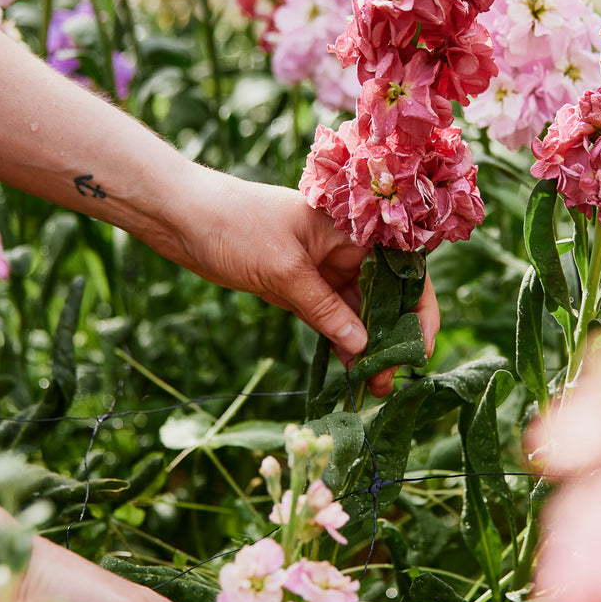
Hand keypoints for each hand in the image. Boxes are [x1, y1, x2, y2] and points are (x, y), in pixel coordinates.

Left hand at [165, 169, 439, 396]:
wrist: (181, 215)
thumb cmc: (235, 225)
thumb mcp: (284, 270)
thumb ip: (324, 309)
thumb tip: (363, 347)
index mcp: (353, 228)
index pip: (404, 270)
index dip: (418, 310)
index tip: (416, 351)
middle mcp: (345, 247)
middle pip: (385, 296)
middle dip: (391, 338)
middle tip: (388, 382)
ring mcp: (322, 267)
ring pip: (358, 311)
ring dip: (367, 346)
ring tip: (372, 386)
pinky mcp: (299, 285)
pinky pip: (330, 316)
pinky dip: (340, 341)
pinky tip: (348, 369)